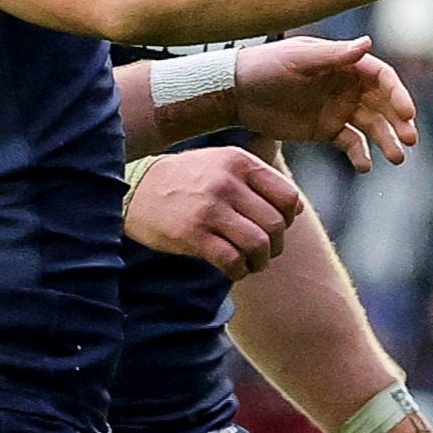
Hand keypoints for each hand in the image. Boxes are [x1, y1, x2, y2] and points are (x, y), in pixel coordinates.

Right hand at [125, 147, 303, 276]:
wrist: (135, 188)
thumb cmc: (187, 179)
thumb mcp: (222, 164)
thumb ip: (259, 180)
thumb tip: (297, 210)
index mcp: (238, 162)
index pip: (287, 196)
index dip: (289, 218)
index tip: (277, 227)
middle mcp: (226, 182)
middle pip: (275, 224)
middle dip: (276, 245)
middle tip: (266, 252)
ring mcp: (209, 208)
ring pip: (258, 244)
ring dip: (261, 261)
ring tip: (252, 263)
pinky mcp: (192, 234)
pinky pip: (232, 260)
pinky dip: (239, 270)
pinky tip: (234, 269)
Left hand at [229, 36, 415, 168]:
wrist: (236, 92)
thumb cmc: (266, 66)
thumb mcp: (298, 59)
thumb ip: (333, 55)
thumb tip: (368, 43)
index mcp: (345, 64)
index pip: (382, 79)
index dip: (398, 95)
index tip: (407, 114)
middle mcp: (348, 87)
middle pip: (384, 105)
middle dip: (400, 122)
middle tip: (411, 140)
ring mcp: (339, 110)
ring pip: (373, 127)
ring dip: (387, 141)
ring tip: (397, 159)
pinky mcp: (327, 130)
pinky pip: (351, 144)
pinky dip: (360, 155)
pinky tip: (365, 166)